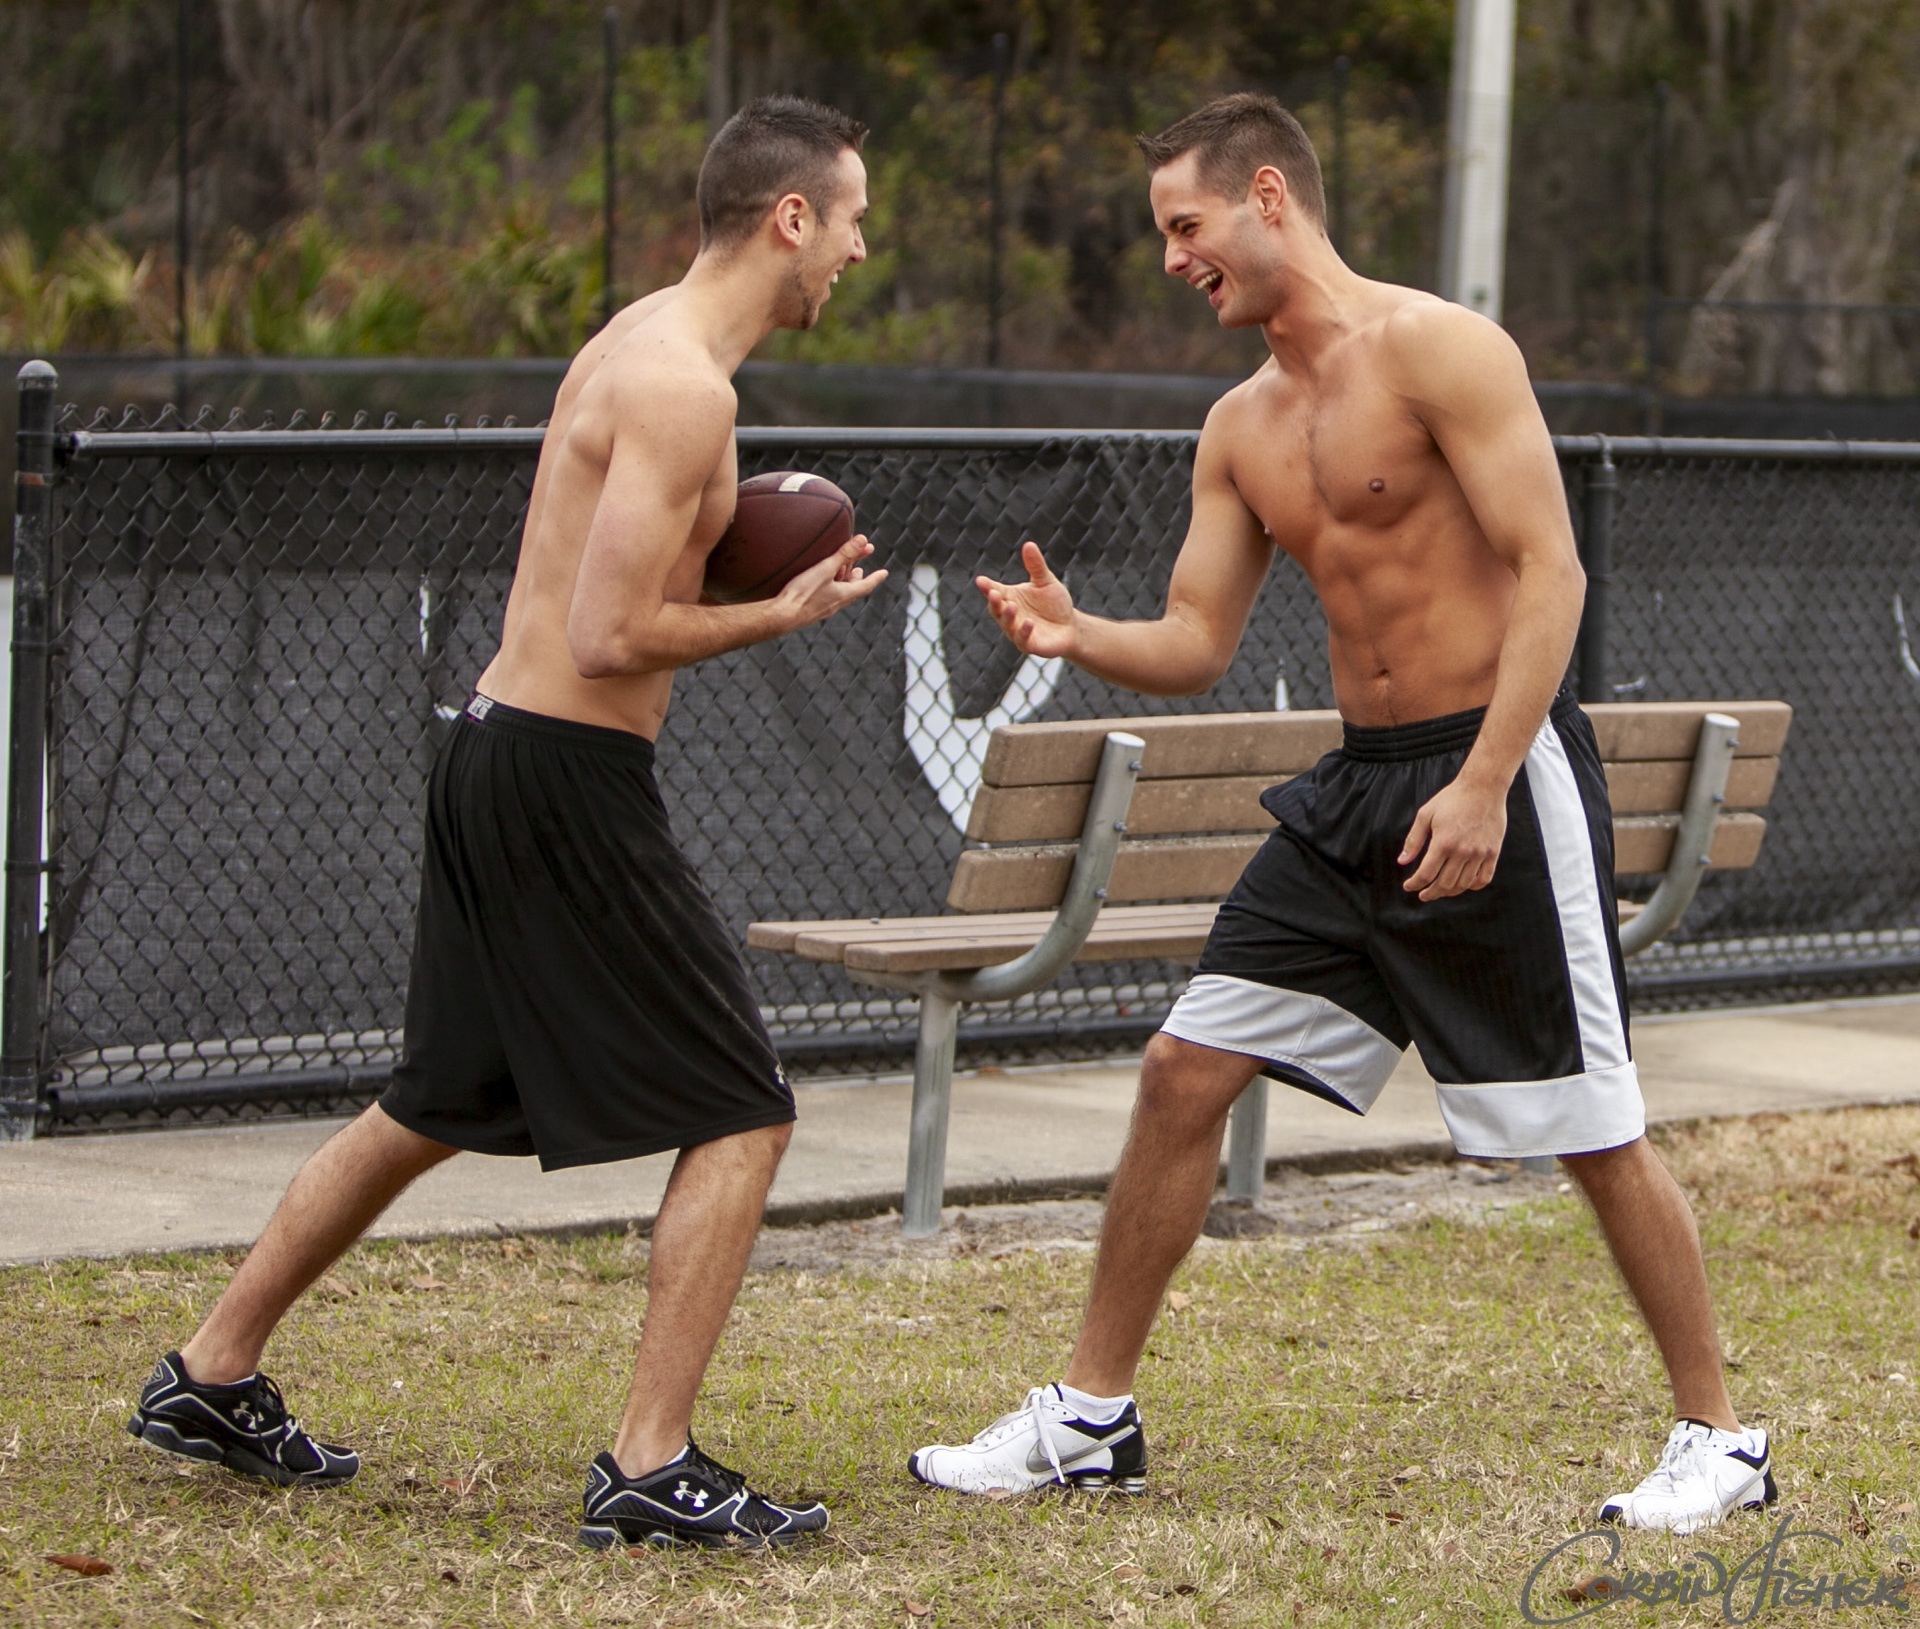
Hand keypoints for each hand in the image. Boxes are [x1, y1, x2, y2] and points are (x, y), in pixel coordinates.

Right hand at [773, 535, 886, 628]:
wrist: (782, 616)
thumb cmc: (804, 593)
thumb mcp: (825, 569)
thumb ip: (844, 554)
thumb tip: (864, 540)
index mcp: (844, 595)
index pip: (866, 585)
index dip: (876, 577)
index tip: (884, 573)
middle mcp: (837, 604)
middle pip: (852, 589)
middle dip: (856, 576)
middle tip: (858, 567)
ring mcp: (824, 608)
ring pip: (839, 593)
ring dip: (842, 581)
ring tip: (840, 572)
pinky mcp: (811, 610)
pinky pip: (827, 596)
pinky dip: (830, 587)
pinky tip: (820, 585)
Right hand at [974, 541, 1076, 657]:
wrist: (1071, 627)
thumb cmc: (1055, 604)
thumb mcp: (1045, 581)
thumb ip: (1036, 566)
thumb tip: (1028, 544)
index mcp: (1010, 598)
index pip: (995, 591)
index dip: (987, 587)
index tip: (980, 581)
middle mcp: (1009, 615)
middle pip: (996, 609)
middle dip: (994, 602)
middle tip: (994, 593)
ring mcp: (1017, 631)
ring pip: (1007, 625)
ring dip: (1008, 616)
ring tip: (1012, 606)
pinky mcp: (1029, 645)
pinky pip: (1022, 639)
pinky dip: (1023, 631)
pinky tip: (1028, 622)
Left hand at [1399, 775, 1506, 901]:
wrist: (1483, 787)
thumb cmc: (1451, 799)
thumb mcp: (1426, 815)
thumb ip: (1414, 840)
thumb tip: (1401, 861)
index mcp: (1443, 842)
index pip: (1426, 874)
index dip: (1415, 884)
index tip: (1408, 887)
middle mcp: (1462, 851)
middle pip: (1444, 883)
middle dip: (1430, 892)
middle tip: (1423, 894)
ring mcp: (1480, 853)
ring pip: (1463, 884)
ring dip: (1449, 892)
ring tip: (1440, 891)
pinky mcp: (1493, 852)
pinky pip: (1483, 878)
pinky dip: (1472, 886)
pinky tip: (1463, 885)